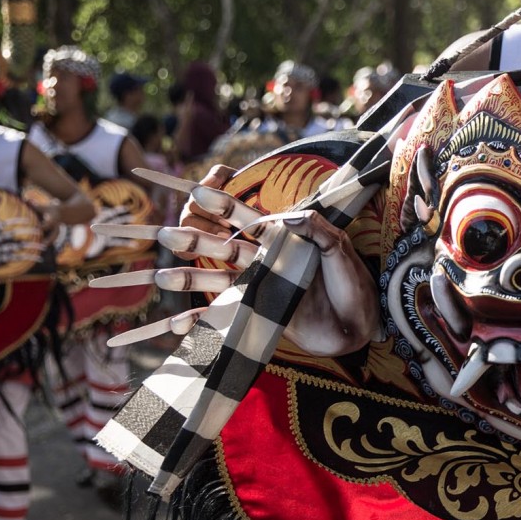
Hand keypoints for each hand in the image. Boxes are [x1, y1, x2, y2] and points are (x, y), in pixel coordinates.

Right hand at [90, 167, 378, 356]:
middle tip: (165, 235)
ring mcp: (261, 288)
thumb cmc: (355, 285)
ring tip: (161, 277)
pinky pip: (227, 316)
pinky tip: (178, 325)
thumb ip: (317, 230)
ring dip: (191, 279)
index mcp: (285, 240)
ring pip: (219, 279)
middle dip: (196, 241)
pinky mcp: (261, 316)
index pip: (249, 218)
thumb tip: (286, 216)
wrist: (360, 326)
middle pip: (225, 247)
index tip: (197, 192)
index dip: (223, 206)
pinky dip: (202, 322)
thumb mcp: (341, 250)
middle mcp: (268, 261)